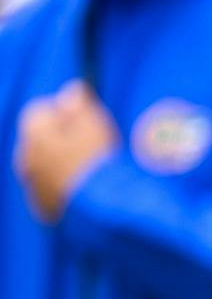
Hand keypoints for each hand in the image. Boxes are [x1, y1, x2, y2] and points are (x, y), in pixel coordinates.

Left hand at [14, 80, 118, 223]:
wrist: (100, 209)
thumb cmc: (97, 160)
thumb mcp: (93, 122)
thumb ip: (79, 102)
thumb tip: (71, 89)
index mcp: (32, 133)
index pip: (40, 110)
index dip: (65, 113)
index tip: (88, 121)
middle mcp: (24, 158)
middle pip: (40, 140)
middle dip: (61, 139)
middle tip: (91, 147)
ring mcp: (31, 186)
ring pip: (43, 167)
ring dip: (61, 164)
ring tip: (90, 171)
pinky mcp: (43, 209)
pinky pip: (50, 191)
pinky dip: (63, 188)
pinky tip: (86, 191)